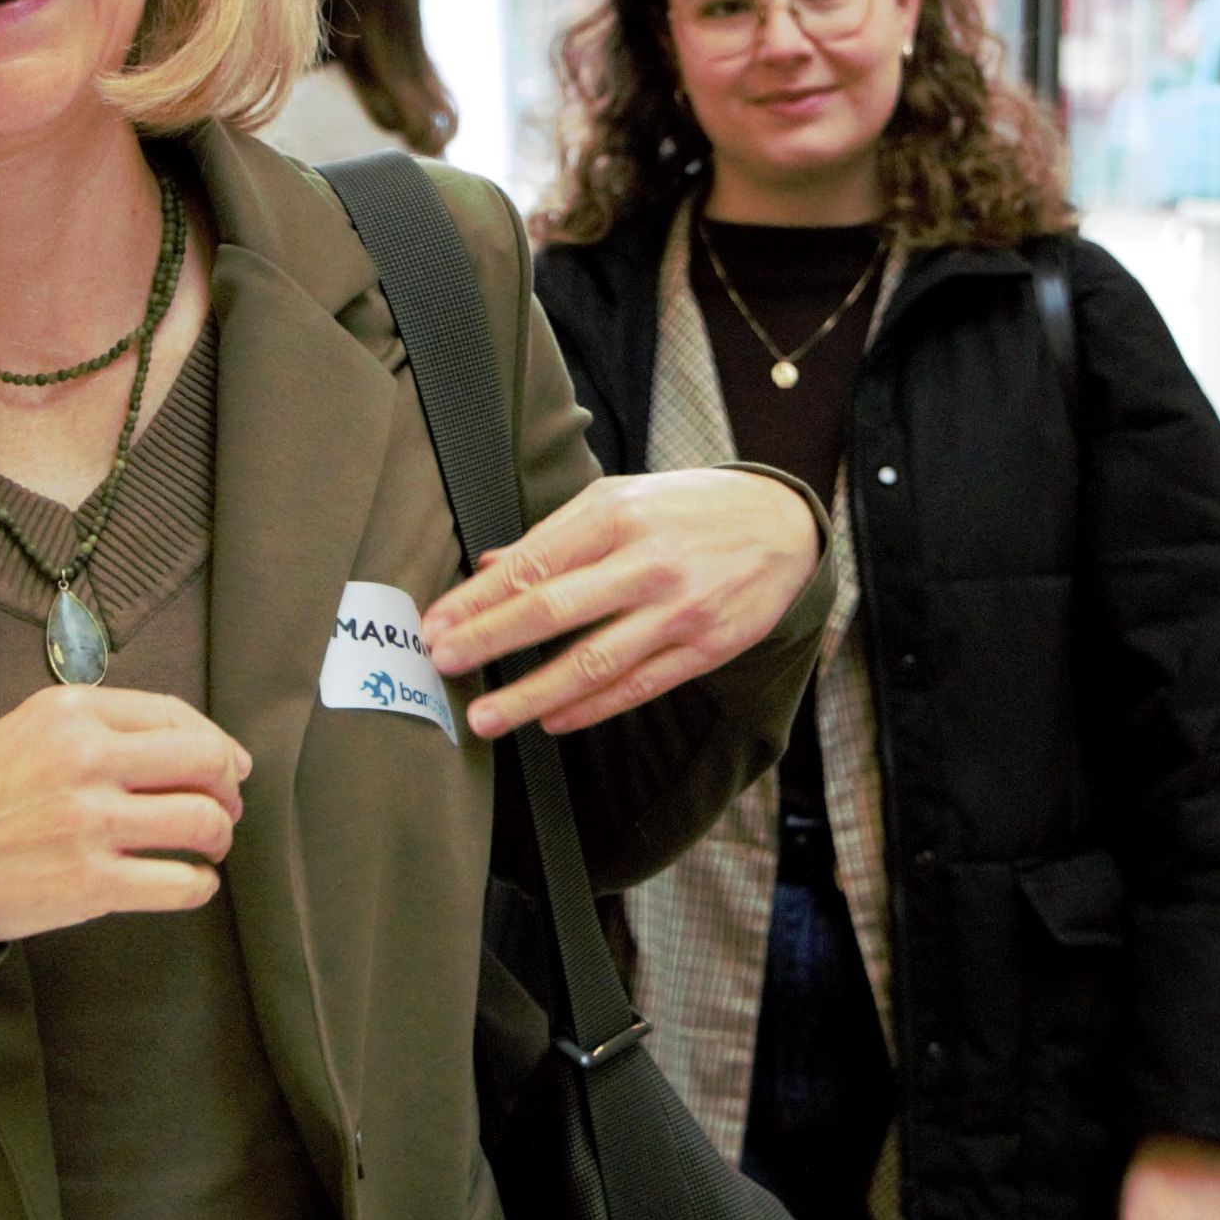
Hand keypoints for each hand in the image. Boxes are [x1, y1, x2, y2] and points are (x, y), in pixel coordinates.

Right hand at [0, 685, 249, 945]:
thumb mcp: (30, 729)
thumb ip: (104, 726)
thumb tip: (199, 746)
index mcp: (71, 712)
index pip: (178, 717)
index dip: (219, 745)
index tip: (230, 767)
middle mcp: (84, 758)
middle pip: (206, 764)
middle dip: (229, 790)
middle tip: (225, 811)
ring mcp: (89, 821)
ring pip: (205, 822)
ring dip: (219, 838)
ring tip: (207, 849)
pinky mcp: (91, 883)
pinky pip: (183, 884)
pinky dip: (200, 885)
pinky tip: (188, 882)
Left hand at [420, 469, 819, 738]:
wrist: (784, 526)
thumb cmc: (689, 509)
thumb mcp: (623, 499)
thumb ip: (556, 536)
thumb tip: (489, 567)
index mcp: (617, 514)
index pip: (532, 564)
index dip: (477, 599)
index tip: (435, 625)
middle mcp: (646, 561)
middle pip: (553, 609)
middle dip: (489, 641)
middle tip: (442, 664)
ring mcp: (678, 609)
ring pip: (593, 661)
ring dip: (531, 693)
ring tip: (486, 716)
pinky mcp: (705, 648)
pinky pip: (637, 686)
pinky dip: (589, 707)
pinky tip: (552, 720)